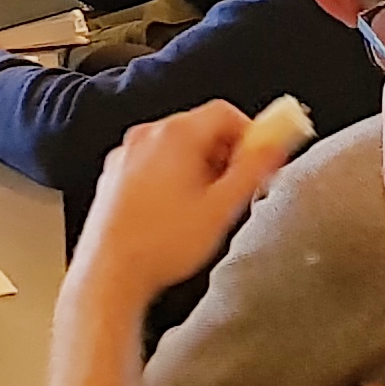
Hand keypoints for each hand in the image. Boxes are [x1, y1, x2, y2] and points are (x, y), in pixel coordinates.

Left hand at [66, 102, 296, 314]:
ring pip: (175, 146)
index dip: (249, 133)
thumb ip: (253, 171)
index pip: (224, 112)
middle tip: (236, 186)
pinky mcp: (114, 174)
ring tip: (205, 205)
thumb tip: (275, 148)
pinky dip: (170, 176)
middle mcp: (147, 137)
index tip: (260, 156)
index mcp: (176, 136)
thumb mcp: (221, 209)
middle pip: (199, 127)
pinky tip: (174, 211)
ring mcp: (127, 154)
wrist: (109, 273)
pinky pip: (152, 162)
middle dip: (224, 153)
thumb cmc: (160, 244)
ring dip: (197, 166)